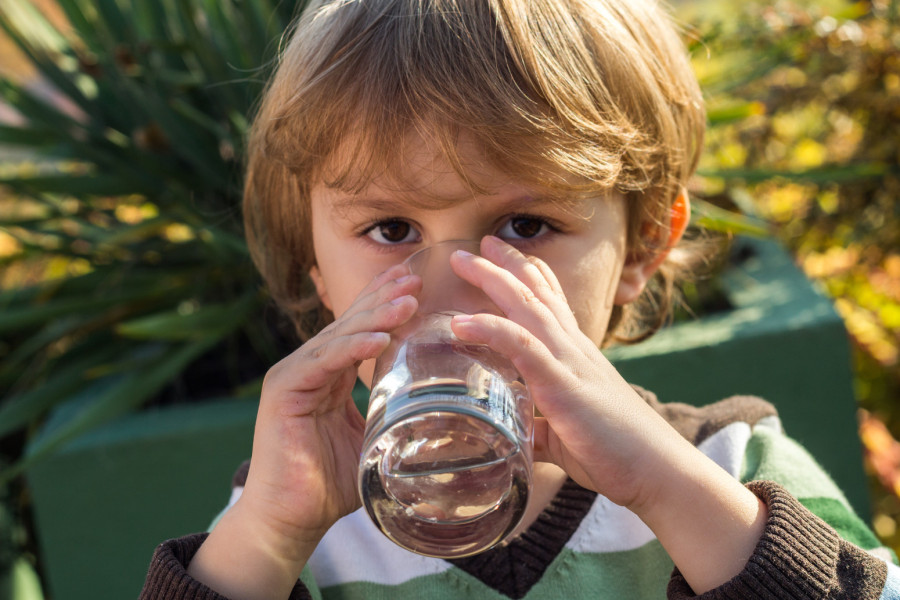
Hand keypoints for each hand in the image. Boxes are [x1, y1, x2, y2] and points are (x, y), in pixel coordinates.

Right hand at [188, 263, 419, 598]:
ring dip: (376, 317)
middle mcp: (311, 367)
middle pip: (351, 323)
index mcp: (330, 375)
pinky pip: (323, 362)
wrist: (291, 518)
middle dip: (384, 298)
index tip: (416, 283)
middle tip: (416, 277)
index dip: (385, 303)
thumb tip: (441, 410)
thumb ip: (393, 416)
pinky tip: (379, 338)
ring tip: (409, 301)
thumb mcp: (373, 440)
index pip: (360, 329)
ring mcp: (293, 374)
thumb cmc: (330, 485)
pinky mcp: (282, 389)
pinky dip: (351, 348)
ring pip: (340, 336)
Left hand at [448, 235, 672, 508]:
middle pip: (534, 291)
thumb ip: (538, 429)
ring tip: (462, 260)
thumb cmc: (615, 452)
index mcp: (576, 355)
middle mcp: (573, 348)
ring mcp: (569, 362)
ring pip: (527, 306)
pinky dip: (490, 329)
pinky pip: (522, 346)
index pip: (552, 301)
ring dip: (493, 279)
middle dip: (502, 263)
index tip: (501, 253)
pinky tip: (461, 322)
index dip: (528, 273)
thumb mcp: (566, 434)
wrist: (655, 470)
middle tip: (471, 246)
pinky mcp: (562, 385)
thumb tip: (512, 436)